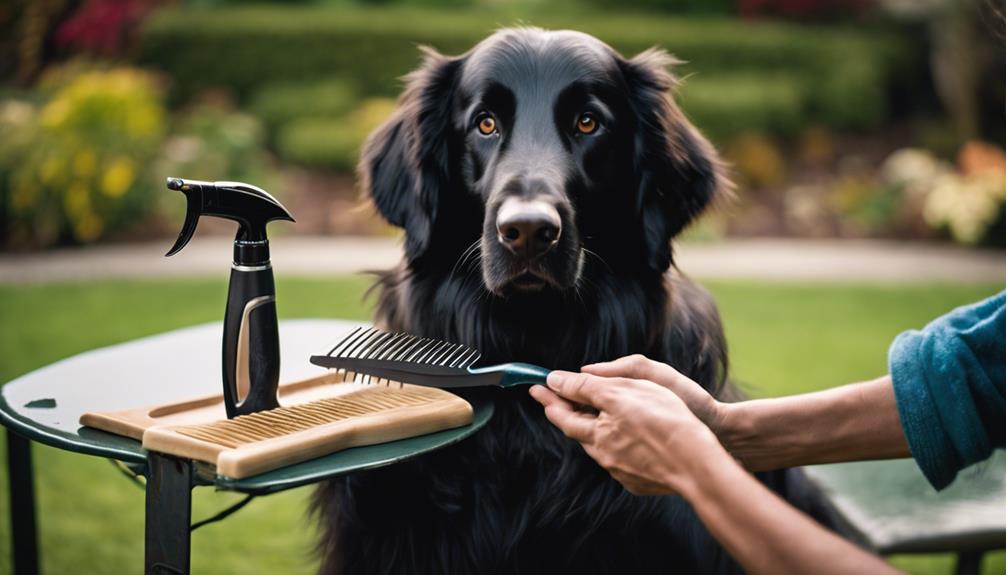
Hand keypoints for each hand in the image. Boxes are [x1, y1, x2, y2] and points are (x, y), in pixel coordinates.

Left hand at [529, 369, 727, 495]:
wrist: (699, 463)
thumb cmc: (664, 421)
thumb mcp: (623, 392)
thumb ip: (586, 387)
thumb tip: (556, 381)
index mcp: (597, 435)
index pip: (563, 415)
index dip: (550, 397)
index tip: (536, 386)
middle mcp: (606, 458)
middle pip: (581, 432)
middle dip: (571, 412)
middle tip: (560, 395)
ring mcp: (624, 473)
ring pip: (602, 445)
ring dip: (596, 428)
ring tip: (595, 412)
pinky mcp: (643, 482)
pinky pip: (624, 458)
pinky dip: (620, 443)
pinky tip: (632, 435)